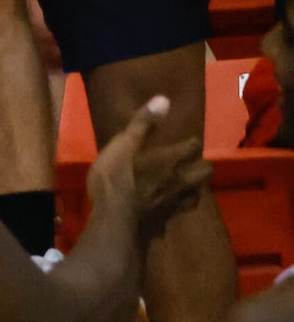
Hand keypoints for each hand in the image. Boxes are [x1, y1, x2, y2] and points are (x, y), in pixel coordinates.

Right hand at [90, 94, 211, 245]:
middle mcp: (180, 180)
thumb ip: (143, 124)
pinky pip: (177, 214)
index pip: (193, 146)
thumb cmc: (117, 180)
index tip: (183, 142)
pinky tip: (166, 210)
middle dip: (200, 166)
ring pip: (196, 194)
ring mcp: (175, 203)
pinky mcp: (166, 221)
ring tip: (182, 187)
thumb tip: (164, 98)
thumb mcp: (123, 146)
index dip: (189, 143)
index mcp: (171, 160)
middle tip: (188, 165)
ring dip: (192, 189)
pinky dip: (174, 210)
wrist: (116, 222)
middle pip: (205, 171)